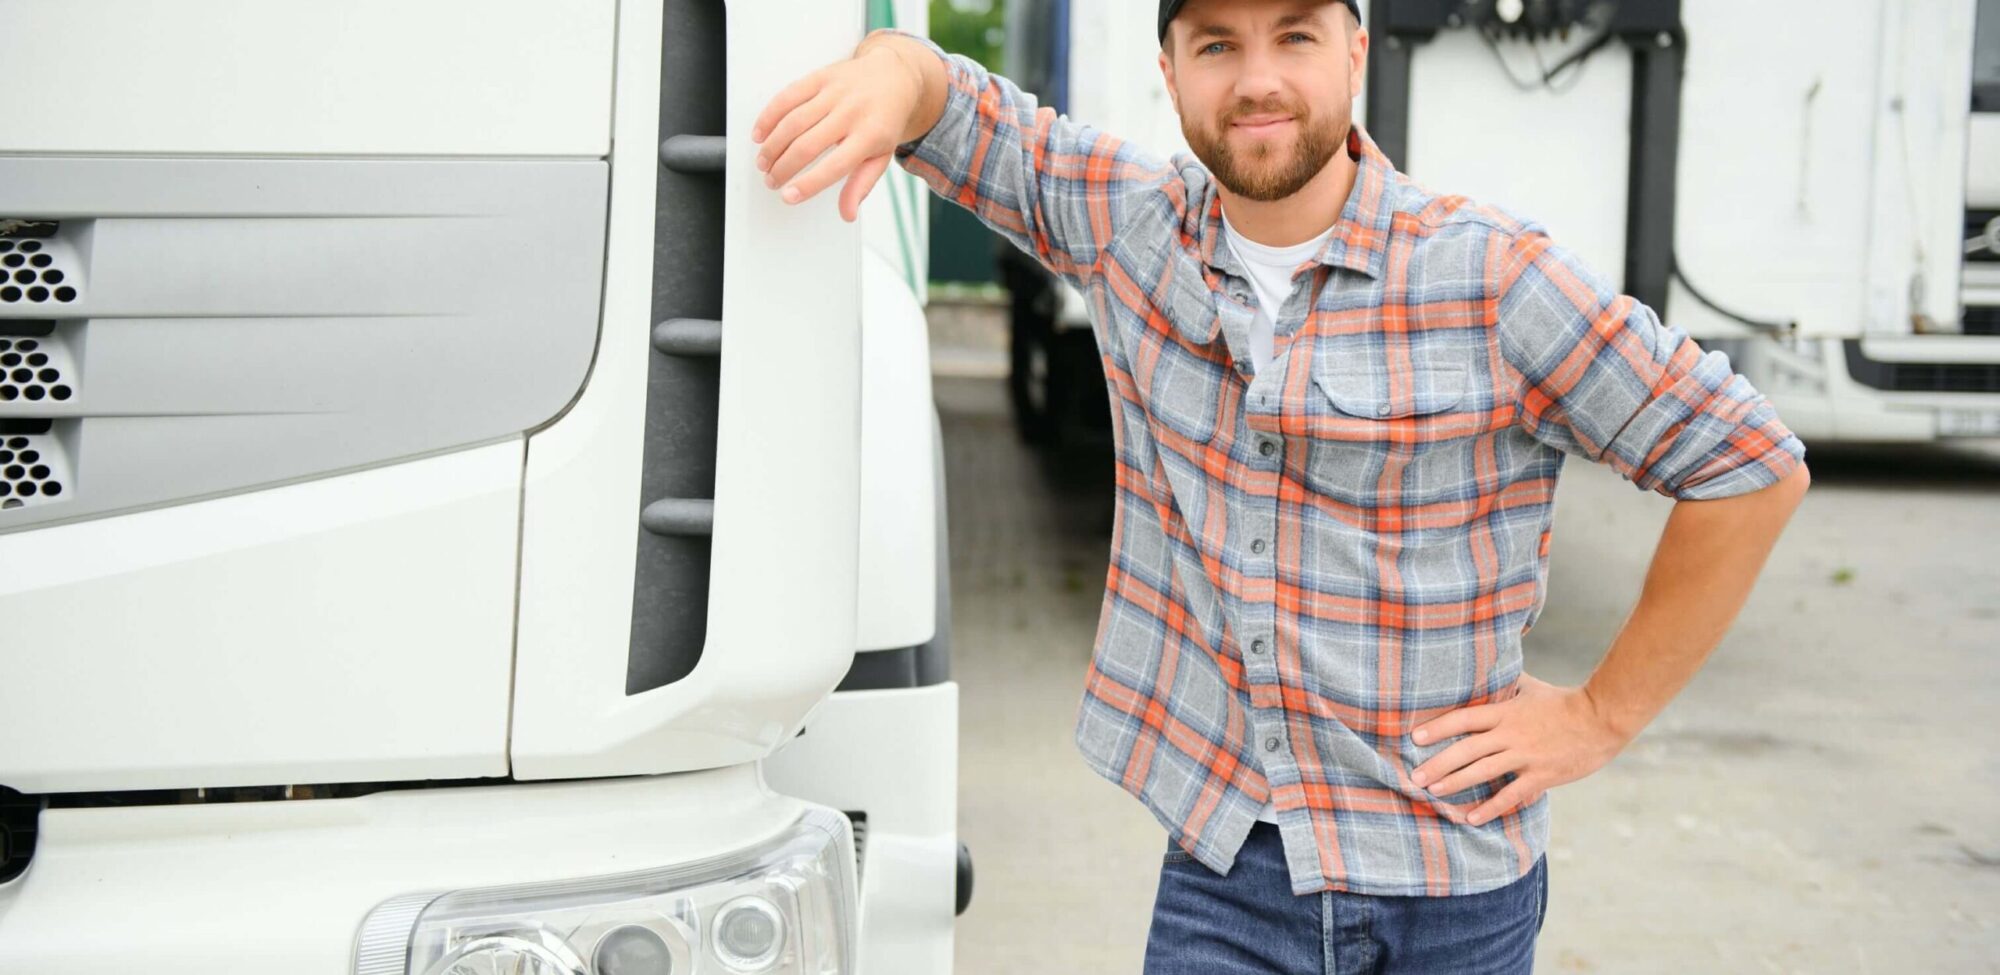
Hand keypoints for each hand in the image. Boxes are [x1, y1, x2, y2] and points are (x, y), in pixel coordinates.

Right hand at [750, 43, 921, 221]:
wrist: (894, 77)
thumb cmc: (884, 122)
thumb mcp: (881, 156)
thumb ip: (862, 185)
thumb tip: (847, 214)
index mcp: (870, 135)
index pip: (835, 166)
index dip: (808, 184)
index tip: (788, 197)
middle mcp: (852, 112)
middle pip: (807, 145)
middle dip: (783, 167)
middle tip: (771, 182)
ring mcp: (835, 92)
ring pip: (793, 121)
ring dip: (773, 146)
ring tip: (764, 164)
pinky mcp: (820, 77)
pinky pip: (788, 96)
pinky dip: (769, 116)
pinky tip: (759, 134)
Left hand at [1407, 674, 1630, 825]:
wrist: (1602, 719)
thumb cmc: (1565, 701)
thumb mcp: (1532, 687)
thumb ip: (1508, 682)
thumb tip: (1489, 665)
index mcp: (1506, 712)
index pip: (1464, 718)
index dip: (1439, 727)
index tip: (1415, 736)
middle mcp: (1511, 734)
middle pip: (1467, 749)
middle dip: (1438, 763)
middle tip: (1415, 776)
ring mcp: (1526, 756)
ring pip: (1483, 772)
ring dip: (1455, 783)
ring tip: (1432, 792)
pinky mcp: (1542, 776)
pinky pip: (1511, 795)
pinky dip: (1490, 808)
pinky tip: (1472, 818)